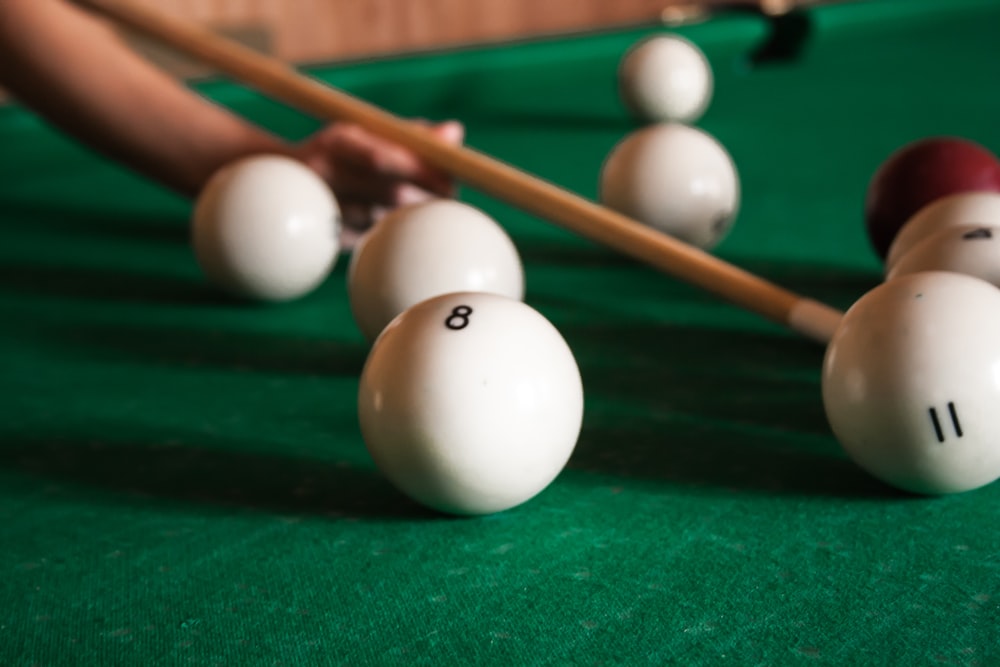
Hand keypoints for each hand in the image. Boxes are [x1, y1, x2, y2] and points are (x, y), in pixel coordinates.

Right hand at [293, 120, 464, 242]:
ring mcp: (324, 205)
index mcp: (340, 141)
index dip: (423, 172)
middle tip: (449, 202)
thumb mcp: (368, 133)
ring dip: (411, 218)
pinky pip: (371, 237)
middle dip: (427, 200)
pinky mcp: (328, 234)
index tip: (450, 182)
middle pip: (391, 194)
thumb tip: (455, 132)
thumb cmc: (341, 152)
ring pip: (384, 219)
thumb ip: (413, 135)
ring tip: (428, 214)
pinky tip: (402, 229)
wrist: (277, 178)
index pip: (387, 157)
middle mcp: (327, 171)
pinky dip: (391, 233)